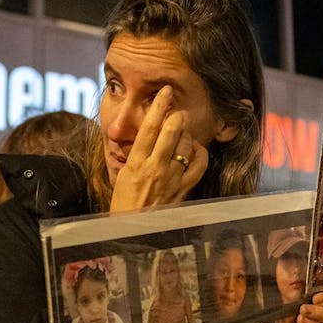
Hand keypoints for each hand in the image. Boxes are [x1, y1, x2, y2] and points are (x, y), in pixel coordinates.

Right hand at [109, 87, 207, 212]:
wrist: (134, 230)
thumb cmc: (124, 203)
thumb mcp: (123, 175)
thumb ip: (135, 155)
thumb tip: (146, 135)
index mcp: (136, 163)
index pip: (149, 128)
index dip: (159, 107)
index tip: (165, 92)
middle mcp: (155, 168)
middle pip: (172, 132)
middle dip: (177, 115)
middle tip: (178, 109)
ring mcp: (172, 178)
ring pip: (186, 145)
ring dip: (187, 134)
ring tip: (183, 131)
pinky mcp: (184, 189)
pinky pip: (199, 164)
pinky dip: (199, 152)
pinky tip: (195, 149)